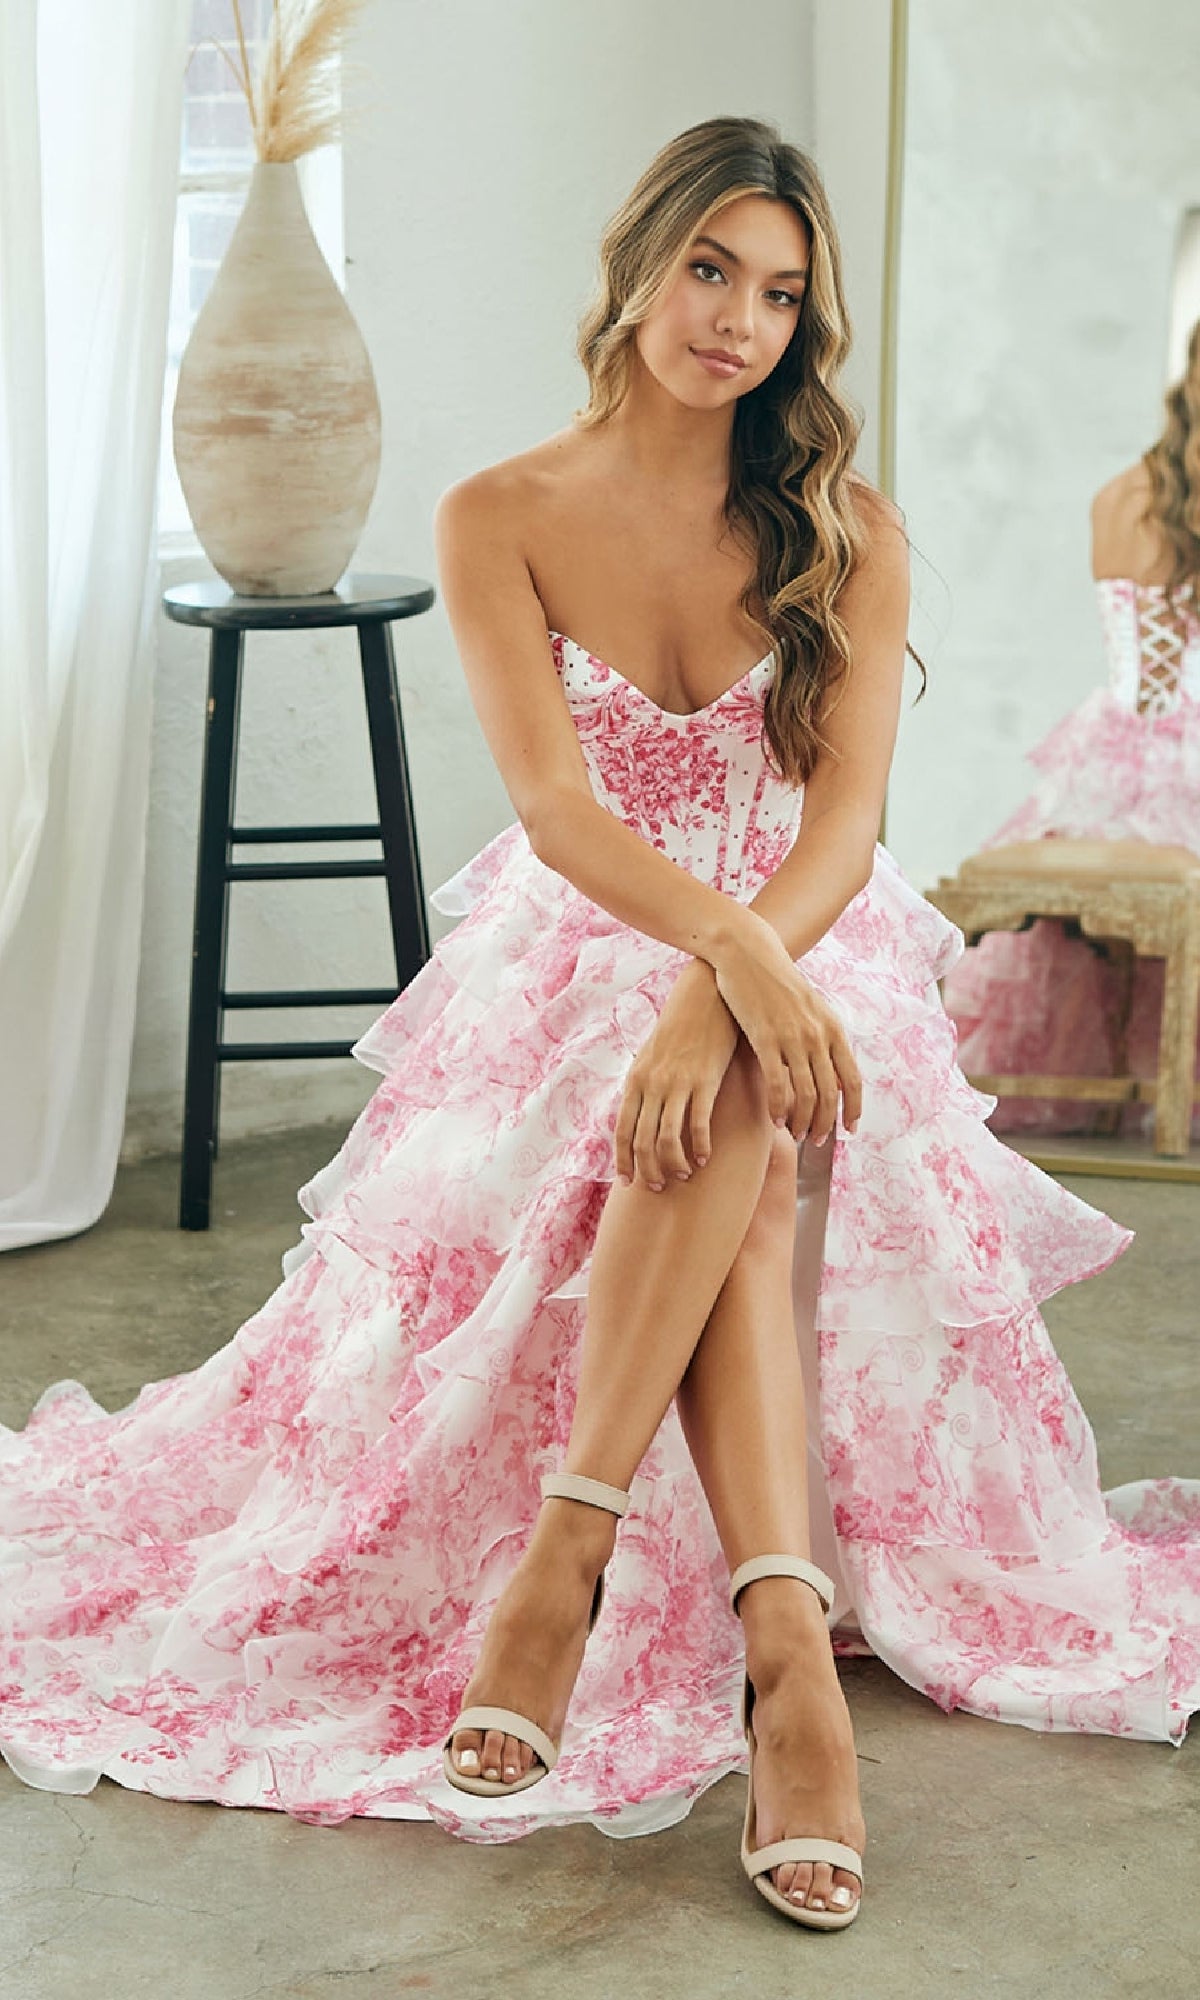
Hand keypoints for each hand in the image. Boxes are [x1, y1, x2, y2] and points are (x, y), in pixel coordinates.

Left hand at [613, 959, 738, 1189]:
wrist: (705, 996)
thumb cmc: (681, 1028)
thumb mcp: (653, 1056)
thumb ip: (646, 1085)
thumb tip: (642, 1113)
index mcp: (636, 1081)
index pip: (622, 1130)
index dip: (623, 1160)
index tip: (627, 1182)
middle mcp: (651, 1085)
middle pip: (641, 1141)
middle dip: (648, 1170)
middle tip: (657, 1188)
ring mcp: (676, 1083)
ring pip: (667, 1138)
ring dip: (673, 1164)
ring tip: (683, 1177)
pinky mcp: (704, 1081)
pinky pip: (698, 1123)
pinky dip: (700, 1146)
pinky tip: (705, 1158)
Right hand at [710, 913, 861, 1142]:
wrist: (748, 954)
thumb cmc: (776, 983)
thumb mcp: (810, 1007)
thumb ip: (821, 1037)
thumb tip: (829, 1069)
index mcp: (833, 1028)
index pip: (853, 1079)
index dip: (854, 1109)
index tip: (849, 1129)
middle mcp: (818, 1035)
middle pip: (831, 1093)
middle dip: (826, 1123)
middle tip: (818, 1140)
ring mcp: (793, 1037)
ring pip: (807, 1093)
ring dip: (804, 1121)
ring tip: (796, 1134)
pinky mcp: (765, 1038)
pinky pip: (778, 1084)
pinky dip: (779, 1107)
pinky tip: (774, 1119)